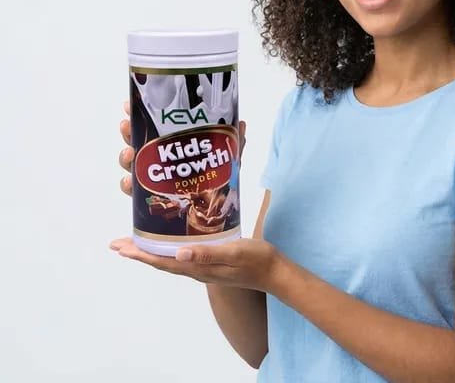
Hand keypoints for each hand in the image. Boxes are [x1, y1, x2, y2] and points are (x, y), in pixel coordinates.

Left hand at [109, 236, 285, 293]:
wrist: (273, 272)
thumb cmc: (255, 260)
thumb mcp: (233, 252)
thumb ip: (207, 254)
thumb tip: (177, 254)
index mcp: (199, 268)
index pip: (163, 262)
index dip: (140, 254)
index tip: (120, 247)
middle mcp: (197, 270)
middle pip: (161, 262)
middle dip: (139, 252)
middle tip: (118, 244)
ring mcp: (204, 267)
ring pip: (170, 260)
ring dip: (151, 252)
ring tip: (136, 243)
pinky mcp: (211, 262)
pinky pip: (182, 257)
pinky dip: (168, 250)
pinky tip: (169, 243)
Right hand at [118, 101, 246, 195]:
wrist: (215, 213)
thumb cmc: (218, 182)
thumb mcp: (228, 161)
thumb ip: (234, 144)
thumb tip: (241, 123)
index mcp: (175, 146)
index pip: (154, 127)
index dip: (140, 116)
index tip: (129, 104)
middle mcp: (161, 160)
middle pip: (138, 142)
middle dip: (128, 132)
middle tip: (126, 125)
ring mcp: (153, 179)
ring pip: (132, 164)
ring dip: (125, 156)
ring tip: (129, 153)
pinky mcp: (149, 199)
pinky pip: (133, 192)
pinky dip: (127, 185)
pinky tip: (130, 182)